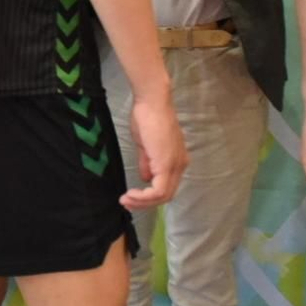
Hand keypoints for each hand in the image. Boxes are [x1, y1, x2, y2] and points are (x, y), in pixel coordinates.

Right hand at [122, 90, 186, 209]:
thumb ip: (147, 163)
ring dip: (143, 202)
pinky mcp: (167, 164)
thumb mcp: (146, 145)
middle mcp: (180, 165)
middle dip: (145, 203)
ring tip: (125, 200)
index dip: (148, 196)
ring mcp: (175, 165)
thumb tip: (145, 178)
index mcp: (176, 161)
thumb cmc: (147, 118)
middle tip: (126, 202)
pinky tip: (131, 194)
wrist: (151, 102)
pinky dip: (144, 196)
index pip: (166, 186)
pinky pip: (158, 190)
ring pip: (163, 196)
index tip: (130, 196)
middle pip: (166, 195)